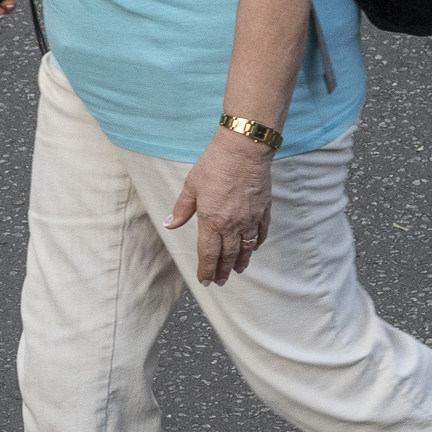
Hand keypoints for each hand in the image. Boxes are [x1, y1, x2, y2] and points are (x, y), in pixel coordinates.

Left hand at [167, 130, 274, 284]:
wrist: (244, 150)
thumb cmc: (215, 165)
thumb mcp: (191, 186)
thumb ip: (181, 209)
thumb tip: (169, 224)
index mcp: (211, 221)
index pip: (208, 254)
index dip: (206, 270)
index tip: (205, 281)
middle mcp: (231, 225)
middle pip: (228, 256)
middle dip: (223, 271)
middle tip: (220, 281)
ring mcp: (249, 219)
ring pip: (246, 248)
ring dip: (241, 262)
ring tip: (238, 270)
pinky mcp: (263, 210)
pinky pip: (260, 233)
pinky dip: (257, 244)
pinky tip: (254, 248)